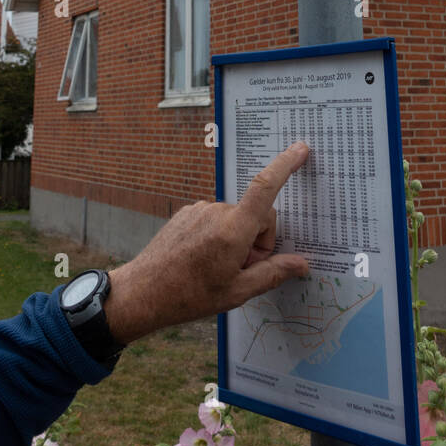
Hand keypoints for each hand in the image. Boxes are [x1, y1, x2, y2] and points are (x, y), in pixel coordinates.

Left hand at [104, 142, 310, 344]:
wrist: (143, 292)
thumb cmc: (191, 296)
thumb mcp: (239, 291)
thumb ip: (273, 273)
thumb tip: (302, 263)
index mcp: (233, 229)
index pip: (265, 188)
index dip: (285, 166)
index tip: (300, 149)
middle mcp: (217, 211)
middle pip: (257, 215)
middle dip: (259, 240)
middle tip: (242, 269)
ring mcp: (200, 209)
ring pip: (236, 218)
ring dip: (237, 239)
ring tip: (219, 268)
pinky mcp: (188, 212)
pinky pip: (216, 218)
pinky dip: (220, 234)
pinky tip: (204, 257)